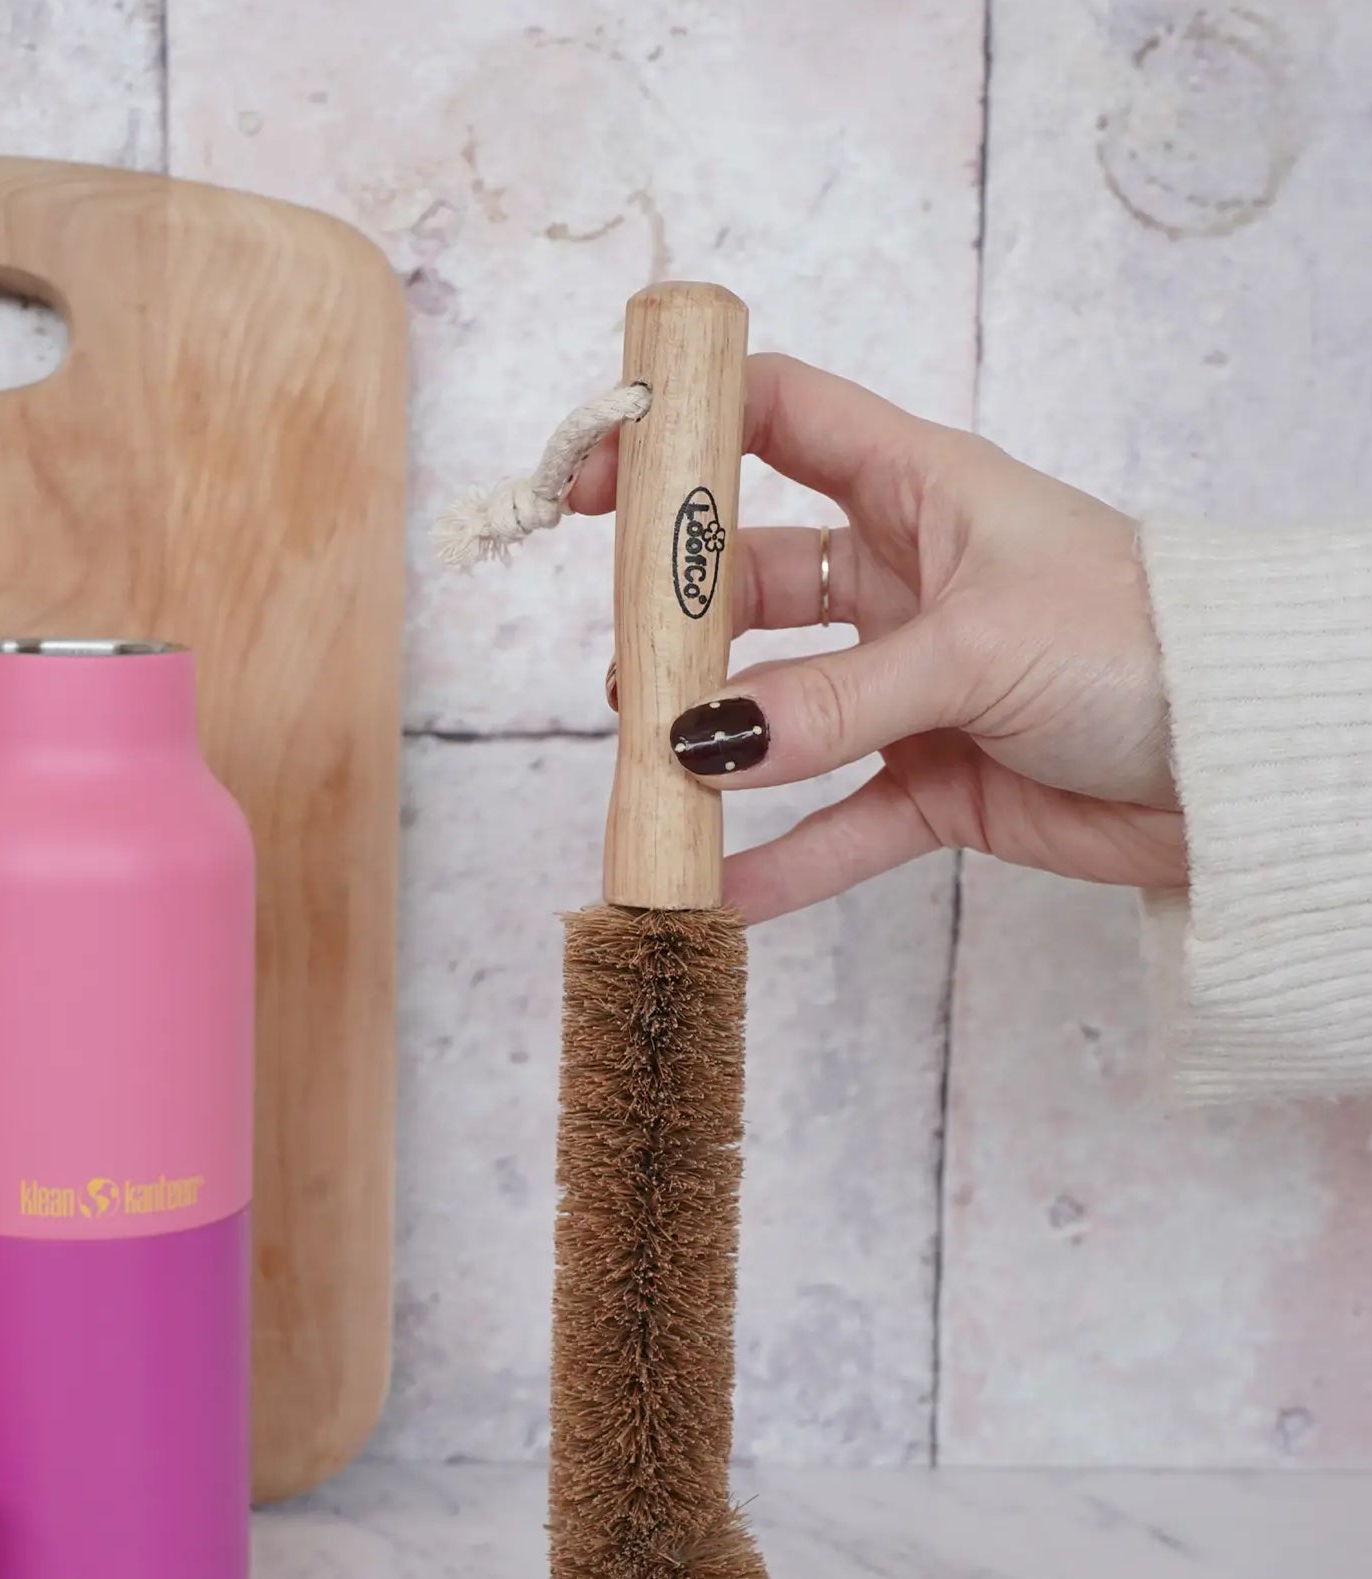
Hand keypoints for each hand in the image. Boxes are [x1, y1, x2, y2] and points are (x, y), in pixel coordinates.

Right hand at [569, 356, 1185, 923]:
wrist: (1250, 763)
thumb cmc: (1146, 641)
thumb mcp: (979, 645)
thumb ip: (836, 697)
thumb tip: (700, 741)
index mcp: (920, 490)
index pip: (779, 419)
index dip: (682, 430)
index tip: (598, 481)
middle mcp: (903, 579)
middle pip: (753, 575)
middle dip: (678, 613)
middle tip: (621, 661)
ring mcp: (909, 685)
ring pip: (779, 708)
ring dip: (713, 742)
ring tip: (651, 775)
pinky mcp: (933, 784)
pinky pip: (837, 825)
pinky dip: (782, 859)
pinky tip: (716, 890)